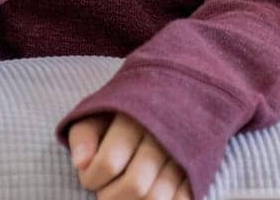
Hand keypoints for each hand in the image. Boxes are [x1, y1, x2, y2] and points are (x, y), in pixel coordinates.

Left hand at [67, 113, 191, 199]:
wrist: (175, 90)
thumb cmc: (127, 109)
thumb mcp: (99, 112)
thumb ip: (83, 135)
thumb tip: (81, 164)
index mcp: (135, 116)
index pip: (109, 163)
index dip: (92, 179)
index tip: (89, 176)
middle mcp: (163, 134)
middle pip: (136, 185)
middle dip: (112, 197)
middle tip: (106, 191)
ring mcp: (184, 152)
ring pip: (159, 198)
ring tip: (125, 194)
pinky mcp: (198, 166)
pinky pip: (182, 199)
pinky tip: (148, 195)